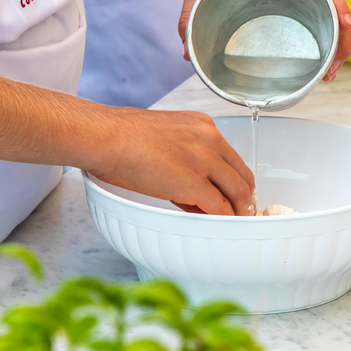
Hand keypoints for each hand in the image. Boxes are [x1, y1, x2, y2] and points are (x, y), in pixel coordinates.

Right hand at [92, 108, 255, 215]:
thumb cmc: (121, 136)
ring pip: (237, 191)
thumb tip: (188, 182)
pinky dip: (223, 219)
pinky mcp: (194, 183)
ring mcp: (204, 160)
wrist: (106, 137)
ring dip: (239, 210)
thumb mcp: (164, 136)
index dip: (232, 178)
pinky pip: (219, 207)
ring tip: (235, 222)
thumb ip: (183, 154)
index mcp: (202, 125)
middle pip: (241, 173)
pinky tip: (220, 225)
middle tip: (241, 211)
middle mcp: (210, 139)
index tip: (231, 192)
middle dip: (244, 196)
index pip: (229, 156)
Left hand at [172, 0, 350, 81]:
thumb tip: (187, 54)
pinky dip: (323, 35)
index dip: (339, 12)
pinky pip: (316, 13)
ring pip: (329, 11)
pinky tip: (318, 59)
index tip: (343, 36)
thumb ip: (189, 17)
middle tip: (332, 71)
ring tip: (329, 72)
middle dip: (341, 38)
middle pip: (333, 4)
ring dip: (335, 41)